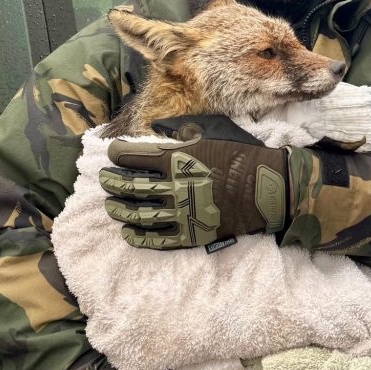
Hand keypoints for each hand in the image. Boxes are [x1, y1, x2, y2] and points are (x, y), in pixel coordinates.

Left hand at [98, 115, 289, 248]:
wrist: (266, 186)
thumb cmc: (239, 154)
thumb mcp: (210, 131)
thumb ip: (180, 132)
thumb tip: (158, 130)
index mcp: (177, 158)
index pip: (134, 156)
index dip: (117, 154)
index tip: (111, 153)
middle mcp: (174, 186)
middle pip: (131, 186)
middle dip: (112, 182)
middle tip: (104, 180)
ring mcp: (182, 213)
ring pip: (139, 214)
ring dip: (120, 209)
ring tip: (111, 205)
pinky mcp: (191, 234)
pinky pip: (157, 239)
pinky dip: (138, 236)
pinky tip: (128, 232)